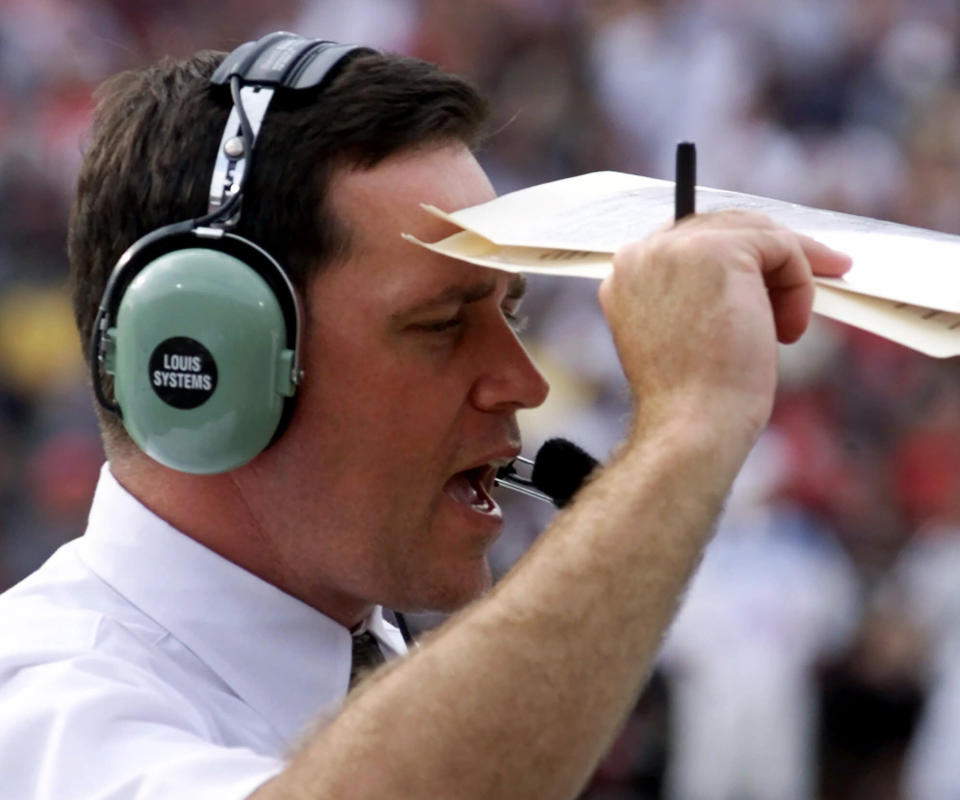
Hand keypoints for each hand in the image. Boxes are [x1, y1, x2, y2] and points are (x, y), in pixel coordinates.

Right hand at [599, 211, 850, 447]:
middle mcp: (641, 253)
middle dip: (767, 255)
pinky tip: (790, 331)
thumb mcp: (680, 334)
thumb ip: (691, 295)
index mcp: (624, 274)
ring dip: (787, 274)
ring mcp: (675, 248)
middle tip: (803, 284)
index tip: (767, 283)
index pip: (688, 242)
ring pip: (755, 234)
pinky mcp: (718, 250)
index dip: (733, 259)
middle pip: (722, 227)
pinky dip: (799, 285)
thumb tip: (748, 275)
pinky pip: (782, 248)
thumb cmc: (690, 398)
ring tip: (791, 324)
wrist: (690, 425)